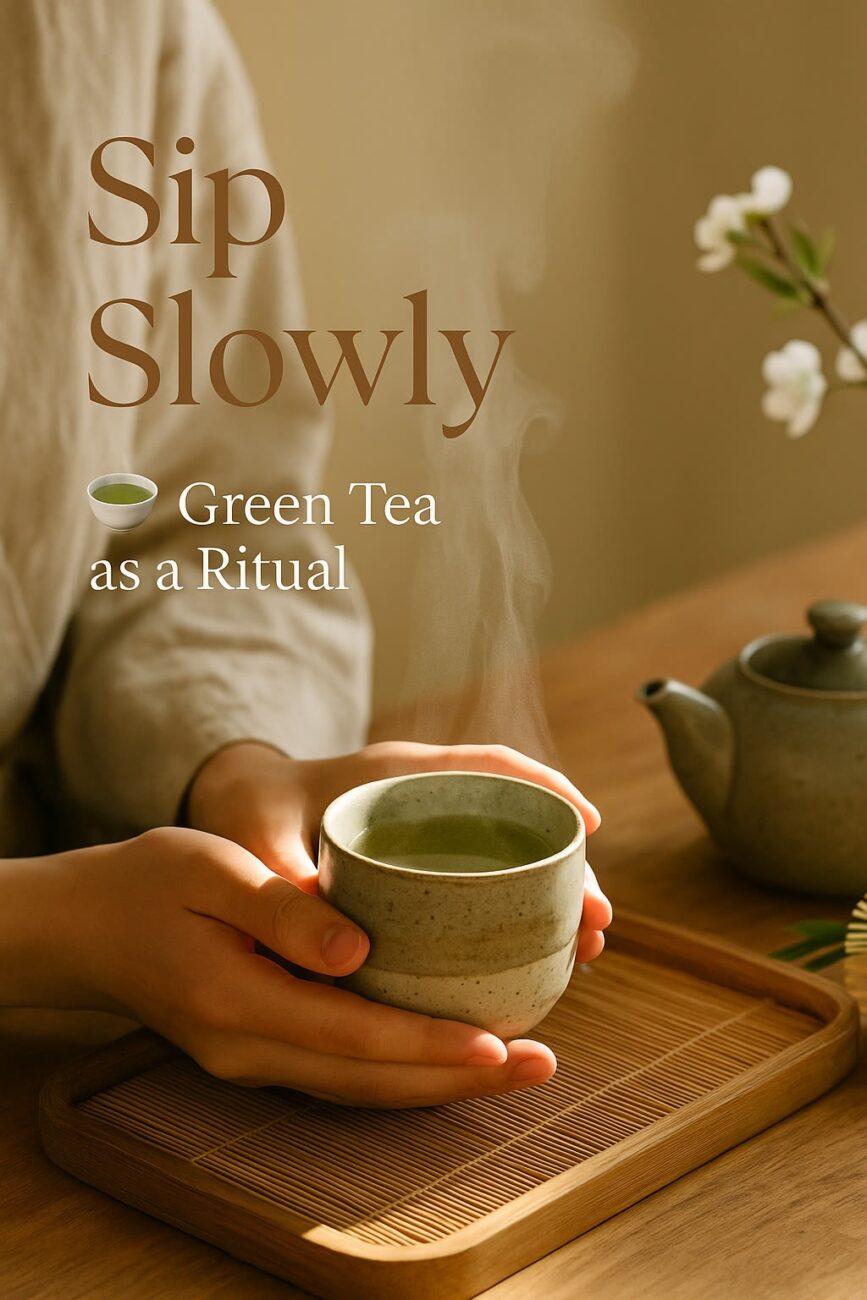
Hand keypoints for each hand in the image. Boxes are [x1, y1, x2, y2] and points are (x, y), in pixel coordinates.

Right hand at [18, 829, 562, 1106]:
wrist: (87, 926)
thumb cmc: (150, 882)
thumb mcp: (211, 871)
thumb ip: (282, 910)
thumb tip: (358, 951)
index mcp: (237, 1002)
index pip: (353, 1037)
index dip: (429, 1045)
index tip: (500, 1043)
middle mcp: (249, 1048)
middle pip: (370, 1080)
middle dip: (457, 1079)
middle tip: (540, 1065)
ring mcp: (254, 1058)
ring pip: (361, 1087)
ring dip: (437, 1082)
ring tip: (515, 1065)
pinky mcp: (261, 1049)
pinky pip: (343, 1070)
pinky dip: (400, 1067)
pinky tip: (444, 1050)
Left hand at [189, 740, 611, 962]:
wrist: (229, 809)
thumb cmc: (244, 810)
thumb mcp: (252, 836)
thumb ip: (281, 877)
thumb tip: (338, 943)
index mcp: (391, 774)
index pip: (486, 766)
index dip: (545, 787)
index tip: (589, 824)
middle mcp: (420, 800)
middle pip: (513, 824)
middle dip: (566, 867)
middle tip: (600, 922)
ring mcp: (422, 837)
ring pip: (504, 861)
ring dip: (549, 899)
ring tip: (588, 949)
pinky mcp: (416, 870)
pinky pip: (477, 885)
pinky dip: (512, 916)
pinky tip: (534, 959)